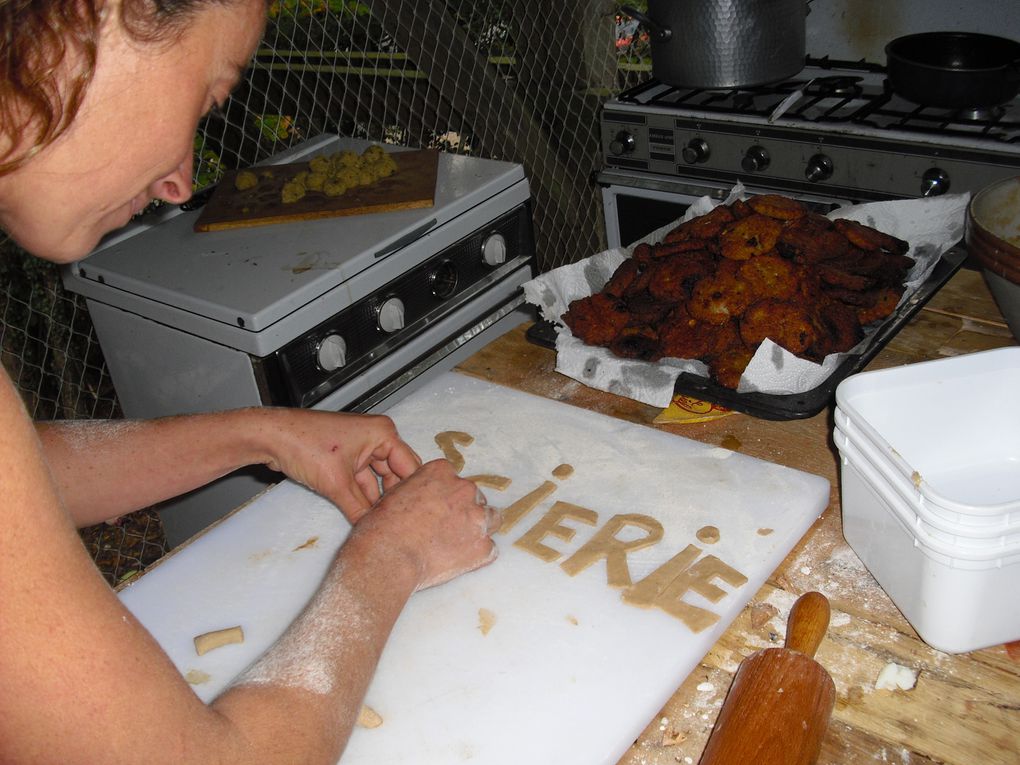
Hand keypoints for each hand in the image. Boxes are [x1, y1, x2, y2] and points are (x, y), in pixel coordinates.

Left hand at [255, 408, 420, 521]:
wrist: (270, 437)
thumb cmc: (303, 445)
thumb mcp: (336, 483)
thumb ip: (359, 509)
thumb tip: (375, 531)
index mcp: (383, 433)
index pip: (410, 467)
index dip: (413, 492)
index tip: (416, 517)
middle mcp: (376, 438)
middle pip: (396, 474)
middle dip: (395, 498)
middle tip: (401, 524)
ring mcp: (360, 449)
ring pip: (378, 481)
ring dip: (377, 501)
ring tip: (385, 524)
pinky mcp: (346, 460)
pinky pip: (362, 482)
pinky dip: (363, 497)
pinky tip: (367, 517)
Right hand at [352, 459, 500, 589]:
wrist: (389, 556)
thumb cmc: (383, 527)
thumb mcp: (395, 494)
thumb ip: (419, 491)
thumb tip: (423, 499)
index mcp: (442, 472)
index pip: (454, 479)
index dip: (447, 495)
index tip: (439, 507)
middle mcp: (464, 490)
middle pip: (474, 497)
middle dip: (463, 511)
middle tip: (447, 528)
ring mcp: (477, 518)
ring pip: (491, 519)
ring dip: (478, 528)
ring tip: (460, 543)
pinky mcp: (483, 547)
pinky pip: (489, 549)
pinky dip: (478, 555)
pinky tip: (460, 561)